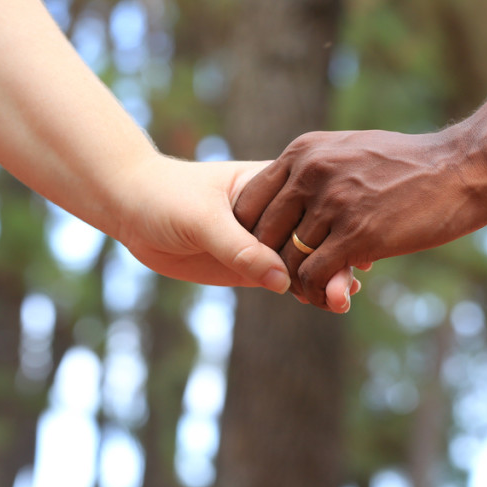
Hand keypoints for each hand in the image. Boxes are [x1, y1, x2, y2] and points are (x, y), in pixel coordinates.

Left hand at [116, 155, 359, 308]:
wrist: (130, 207)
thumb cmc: (166, 196)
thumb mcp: (202, 219)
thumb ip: (239, 248)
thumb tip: (281, 280)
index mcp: (270, 183)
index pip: (311, 207)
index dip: (334, 229)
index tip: (356, 252)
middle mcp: (273, 212)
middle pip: (312, 238)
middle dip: (333, 262)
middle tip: (348, 289)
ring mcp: (261, 240)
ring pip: (301, 262)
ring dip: (323, 280)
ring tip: (341, 301)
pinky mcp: (246, 265)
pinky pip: (281, 280)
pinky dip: (303, 291)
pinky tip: (326, 303)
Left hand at [233, 127, 486, 308]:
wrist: (461, 167)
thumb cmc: (410, 164)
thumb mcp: (351, 151)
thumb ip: (316, 168)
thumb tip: (293, 192)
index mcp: (303, 152)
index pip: (248, 200)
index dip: (251, 234)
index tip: (267, 253)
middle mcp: (309, 173)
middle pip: (260, 232)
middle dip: (269, 262)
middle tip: (288, 280)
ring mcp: (332, 203)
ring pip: (286, 259)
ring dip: (295, 283)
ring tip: (312, 292)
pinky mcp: (357, 234)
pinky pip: (314, 275)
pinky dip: (316, 293)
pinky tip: (331, 296)